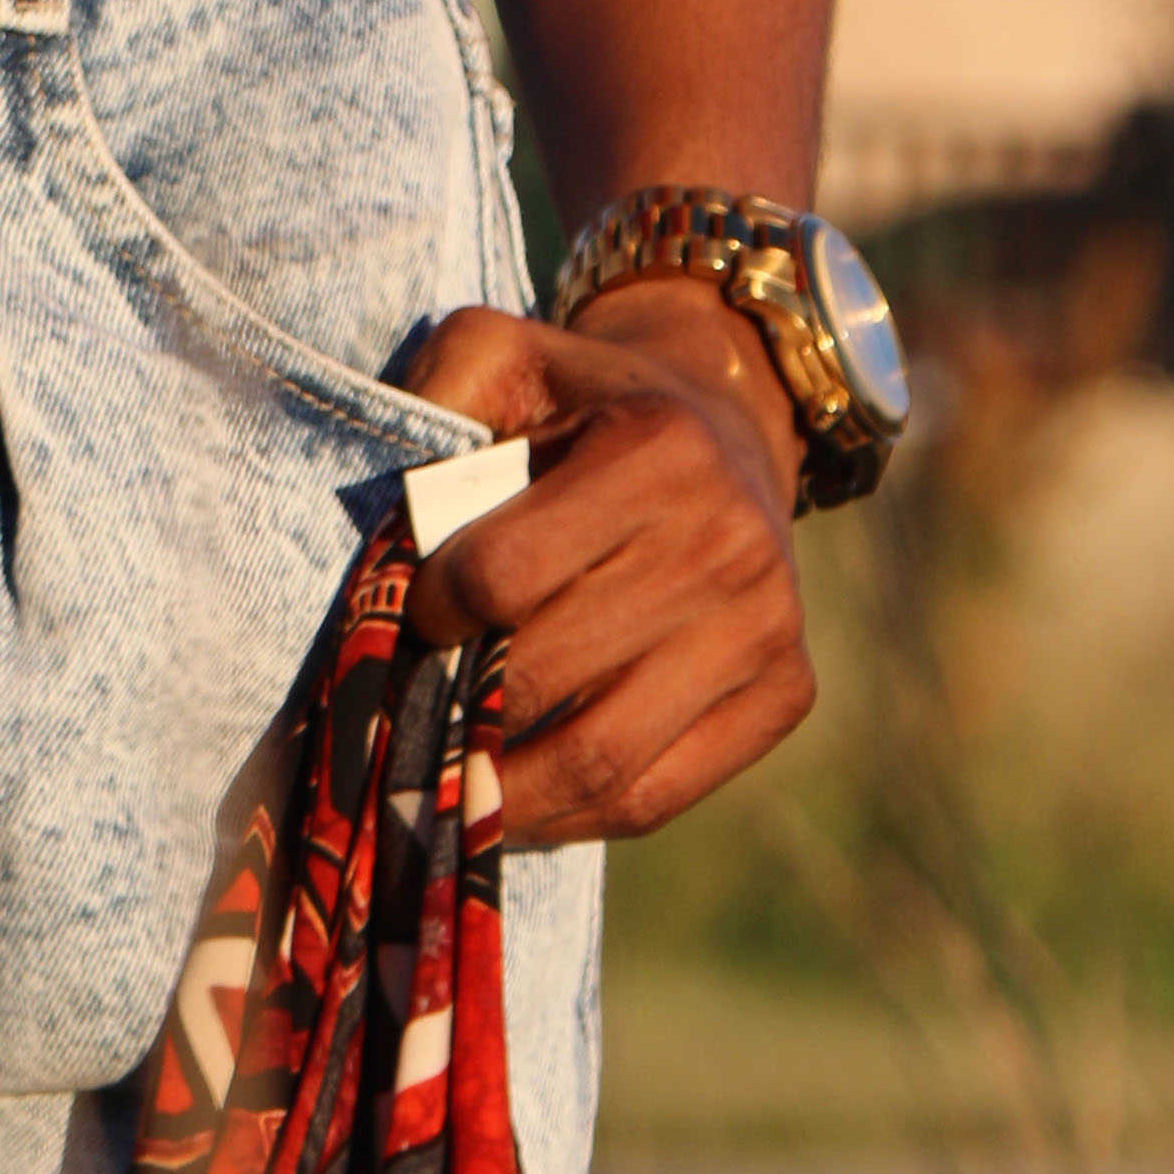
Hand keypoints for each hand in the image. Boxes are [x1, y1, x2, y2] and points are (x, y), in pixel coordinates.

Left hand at [397, 284, 812, 846]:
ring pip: (600, 756)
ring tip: (438, 793)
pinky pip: (656, 794)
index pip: (503, 574)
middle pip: (547, 674)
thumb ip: (432, 397)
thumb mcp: (501, 354)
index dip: (430, 610)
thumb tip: (387, 523)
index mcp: (657, 448)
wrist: (724, 427)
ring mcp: (767, 627)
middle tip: (399, 722)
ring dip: (500, 792)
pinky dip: (571, 819)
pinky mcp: (786, 693)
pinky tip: (512, 803)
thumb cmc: (582, 400)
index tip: (404, 616)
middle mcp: (727, 542)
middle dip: (454, 709)